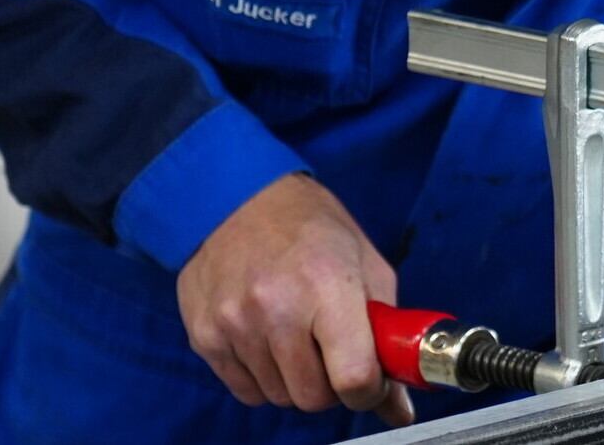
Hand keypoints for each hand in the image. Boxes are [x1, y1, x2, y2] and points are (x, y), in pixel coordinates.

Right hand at [178, 173, 415, 425]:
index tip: (369, 380)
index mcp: (327, 285)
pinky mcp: (205, 336)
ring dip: (294, 378)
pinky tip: (266, 338)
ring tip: (295, 334)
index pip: (354, 378)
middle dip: (330, 384)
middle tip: (330, 350)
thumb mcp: (366, 264)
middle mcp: (276, 308)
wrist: (236, 195)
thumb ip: (387, 337)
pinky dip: (262, 376)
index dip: (368, 390)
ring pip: (279, 397)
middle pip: (313, 397)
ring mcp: (235, 324)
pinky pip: (245, 391)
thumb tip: (398, 407)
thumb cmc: (309, 227)